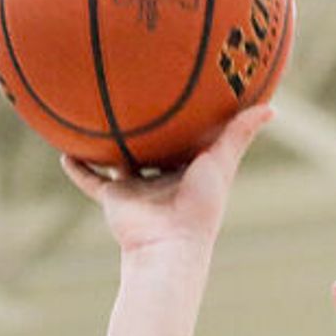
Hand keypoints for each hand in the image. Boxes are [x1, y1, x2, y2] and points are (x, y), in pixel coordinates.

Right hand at [66, 106, 274, 257]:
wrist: (169, 245)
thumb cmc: (201, 207)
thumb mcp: (222, 162)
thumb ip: (240, 133)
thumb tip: (272, 107)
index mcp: (188, 170)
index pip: (187, 138)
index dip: (186, 118)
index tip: (180, 89)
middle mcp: (161, 177)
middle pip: (151, 147)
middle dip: (145, 127)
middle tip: (133, 91)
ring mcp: (136, 188)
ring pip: (117, 160)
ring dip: (105, 143)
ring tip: (92, 115)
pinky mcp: (113, 198)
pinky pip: (90, 179)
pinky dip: (77, 167)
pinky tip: (62, 149)